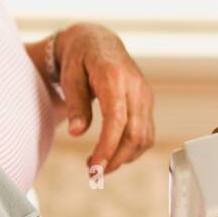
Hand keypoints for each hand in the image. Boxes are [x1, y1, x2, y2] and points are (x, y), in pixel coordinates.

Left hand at [56, 23, 154, 175]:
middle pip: (135, 134)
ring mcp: (145, 95)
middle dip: (115, 159)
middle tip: (93, 174)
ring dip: (124, 158)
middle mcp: (136, 86)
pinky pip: (147, 133)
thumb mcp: (70, 76)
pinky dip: (132, 149)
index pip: (117, 120)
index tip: (95, 168)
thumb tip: (77, 132)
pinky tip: (113, 153)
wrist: (98, 42)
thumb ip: (75, 104)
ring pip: (144, 137)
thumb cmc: (80, 58)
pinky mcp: (147, 103)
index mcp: (114, 77)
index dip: (108, 147)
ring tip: (99, 165)